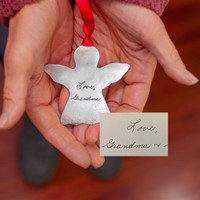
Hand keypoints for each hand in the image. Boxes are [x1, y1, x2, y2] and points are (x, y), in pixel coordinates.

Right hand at [0, 0, 103, 167]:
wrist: (46, 2)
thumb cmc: (30, 25)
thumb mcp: (20, 58)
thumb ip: (13, 90)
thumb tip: (4, 123)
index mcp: (37, 94)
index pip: (53, 128)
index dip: (67, 146)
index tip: (85, 161)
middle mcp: (54, 92)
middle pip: (70, 124)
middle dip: (85, 142)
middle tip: (101, 157)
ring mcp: (69, 83)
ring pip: (84, 111)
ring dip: (96, 127)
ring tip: (110, 142)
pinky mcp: (81, 72)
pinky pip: (93, 93)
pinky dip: (101, 106)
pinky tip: (112, 116)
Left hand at [72, 0, 197, 144]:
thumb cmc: (133, 10)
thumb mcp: (152, 35)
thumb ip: (169, 59)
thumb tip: (192, 81)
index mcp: (136, 74)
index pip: (131, 105)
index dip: (121, 120)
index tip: (109, 133)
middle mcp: (117, 76)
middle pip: (110, 106)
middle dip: (100, 124)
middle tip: (87, 137)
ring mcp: (99, 71)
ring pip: (92, 100)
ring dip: (85, 115)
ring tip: (75, 130)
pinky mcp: (83, 64)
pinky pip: (77, 85)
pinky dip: (72, 98)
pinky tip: (65, 110)